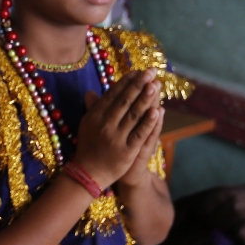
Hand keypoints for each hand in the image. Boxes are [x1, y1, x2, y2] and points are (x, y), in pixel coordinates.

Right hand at [72, 70, 162, 188]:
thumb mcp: (87, 125)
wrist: (88, 173)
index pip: (113, 94)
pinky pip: (139, 134)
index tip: (138, 72)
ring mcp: (115, 137)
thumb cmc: (89, 146)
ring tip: (155, 85)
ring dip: (145, 99)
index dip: (126, 82)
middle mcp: (104, 124)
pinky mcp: (126, 150)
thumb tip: (90, 91)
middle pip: (124, 101)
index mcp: (95, 116)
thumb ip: (92, 108)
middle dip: (139, 85)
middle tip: (150, 72)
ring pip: (133, 114)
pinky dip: (148, 122)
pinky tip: (157, 111)